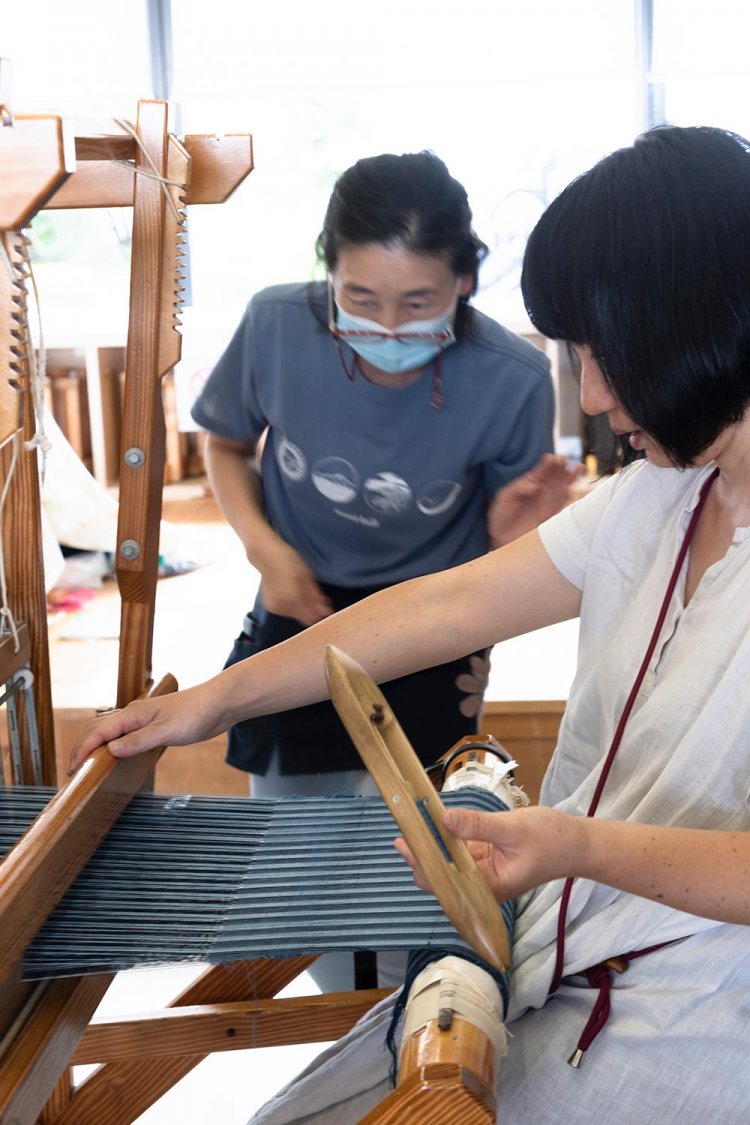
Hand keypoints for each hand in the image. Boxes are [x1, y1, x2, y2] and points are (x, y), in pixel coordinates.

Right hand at [67, 682, 226, 773]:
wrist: (218, 703)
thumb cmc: (195, 714)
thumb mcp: (165, 731)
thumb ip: (138, 741)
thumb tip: (110, 750)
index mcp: (133, 714)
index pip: (98, 733)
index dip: (83, 750)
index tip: (72, 769)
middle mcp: (134, 715)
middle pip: (99, 730)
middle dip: (84, 748)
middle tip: (74, 771)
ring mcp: (144, 720)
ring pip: (111, 732)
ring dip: (97, 747)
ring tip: (89, 766)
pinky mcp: (154, 726)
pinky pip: (126, 736)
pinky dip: (114, 746)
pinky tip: (116, 757)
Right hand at [259, 542, 332, 625]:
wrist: (265, 555)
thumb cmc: (288, 561)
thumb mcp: (306, 575)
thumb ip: (315, 596)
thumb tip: (326, 612)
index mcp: (292, 599)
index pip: (311, 618)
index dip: (319, 612)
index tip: (323, 603)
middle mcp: (282, 607)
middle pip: (303, 619)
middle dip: (310, 609)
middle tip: (310, 593)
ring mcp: (274, 608)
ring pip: (295, 616)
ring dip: (301, 607)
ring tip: (298, 589)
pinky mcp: (270, 607)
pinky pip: (286, 612)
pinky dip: (291, 605)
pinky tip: (289, 592)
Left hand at [394, 804, 583, 901]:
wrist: (575, 843)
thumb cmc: (551, 840)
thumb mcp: (513, 828)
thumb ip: (478, 825)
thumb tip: (444, 819)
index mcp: (488, 887)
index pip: (444, 881)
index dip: (421, 862)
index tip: (404, 841)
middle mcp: (481, 885)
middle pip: (439, 875)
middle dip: (419, 854)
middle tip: (402, 826)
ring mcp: (481, 871)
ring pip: (446, 862)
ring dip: (429, 845)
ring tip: (409, 821)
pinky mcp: (484, 858)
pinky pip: (457, 851)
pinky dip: (444, 838)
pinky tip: (430, 822)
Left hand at [488, 453, 583, 547]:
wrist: (502, 538)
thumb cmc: (502, 515)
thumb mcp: (505, 497)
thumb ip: (518, 488)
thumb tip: (536, 485)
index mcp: (530, 483)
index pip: (542, 470)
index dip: (548, 463)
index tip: (552, 458)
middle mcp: (542, 491)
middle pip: (555, 476)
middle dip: (562, 467)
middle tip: (565, 460)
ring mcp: (548, 503)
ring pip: (562, 488)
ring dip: (570, 478)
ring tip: (577, 468)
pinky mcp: (552, 516)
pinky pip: (562, 505)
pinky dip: (568, 497)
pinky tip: (571, 489)